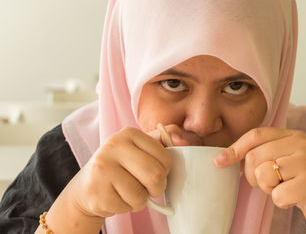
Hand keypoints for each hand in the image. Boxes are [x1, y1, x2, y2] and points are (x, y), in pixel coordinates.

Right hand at [64, 125, 183, 218]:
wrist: (87, 187)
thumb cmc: (121, 167)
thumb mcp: (140, 149)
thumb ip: (163, 140)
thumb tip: (183, 139)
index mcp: (129, 133)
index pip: (165, 156)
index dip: (165, 170)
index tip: (155, 170)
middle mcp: (113, 146)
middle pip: (155, 175)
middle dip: (156, 187)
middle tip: (148, 187)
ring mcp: (102, 169)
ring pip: (141, 195)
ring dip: (140, 200)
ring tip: (128, 191)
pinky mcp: (96, 192)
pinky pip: (126, 207)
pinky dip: (126, 207)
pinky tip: (116, 197)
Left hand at [214, 127, 305, 232]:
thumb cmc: (304, 183)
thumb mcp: (286, 161)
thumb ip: (263, 153)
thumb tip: (225, 157)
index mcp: (295, 136)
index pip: (256, 135)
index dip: (234, 148)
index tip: (219, 161)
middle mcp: (302, 145)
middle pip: (254, 157)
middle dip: (253, 176)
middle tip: (269, 184)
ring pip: (263, 174)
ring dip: (268, 189)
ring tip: (285, 188)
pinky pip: (277, 195)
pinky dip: (281, 202)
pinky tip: (295, 199)